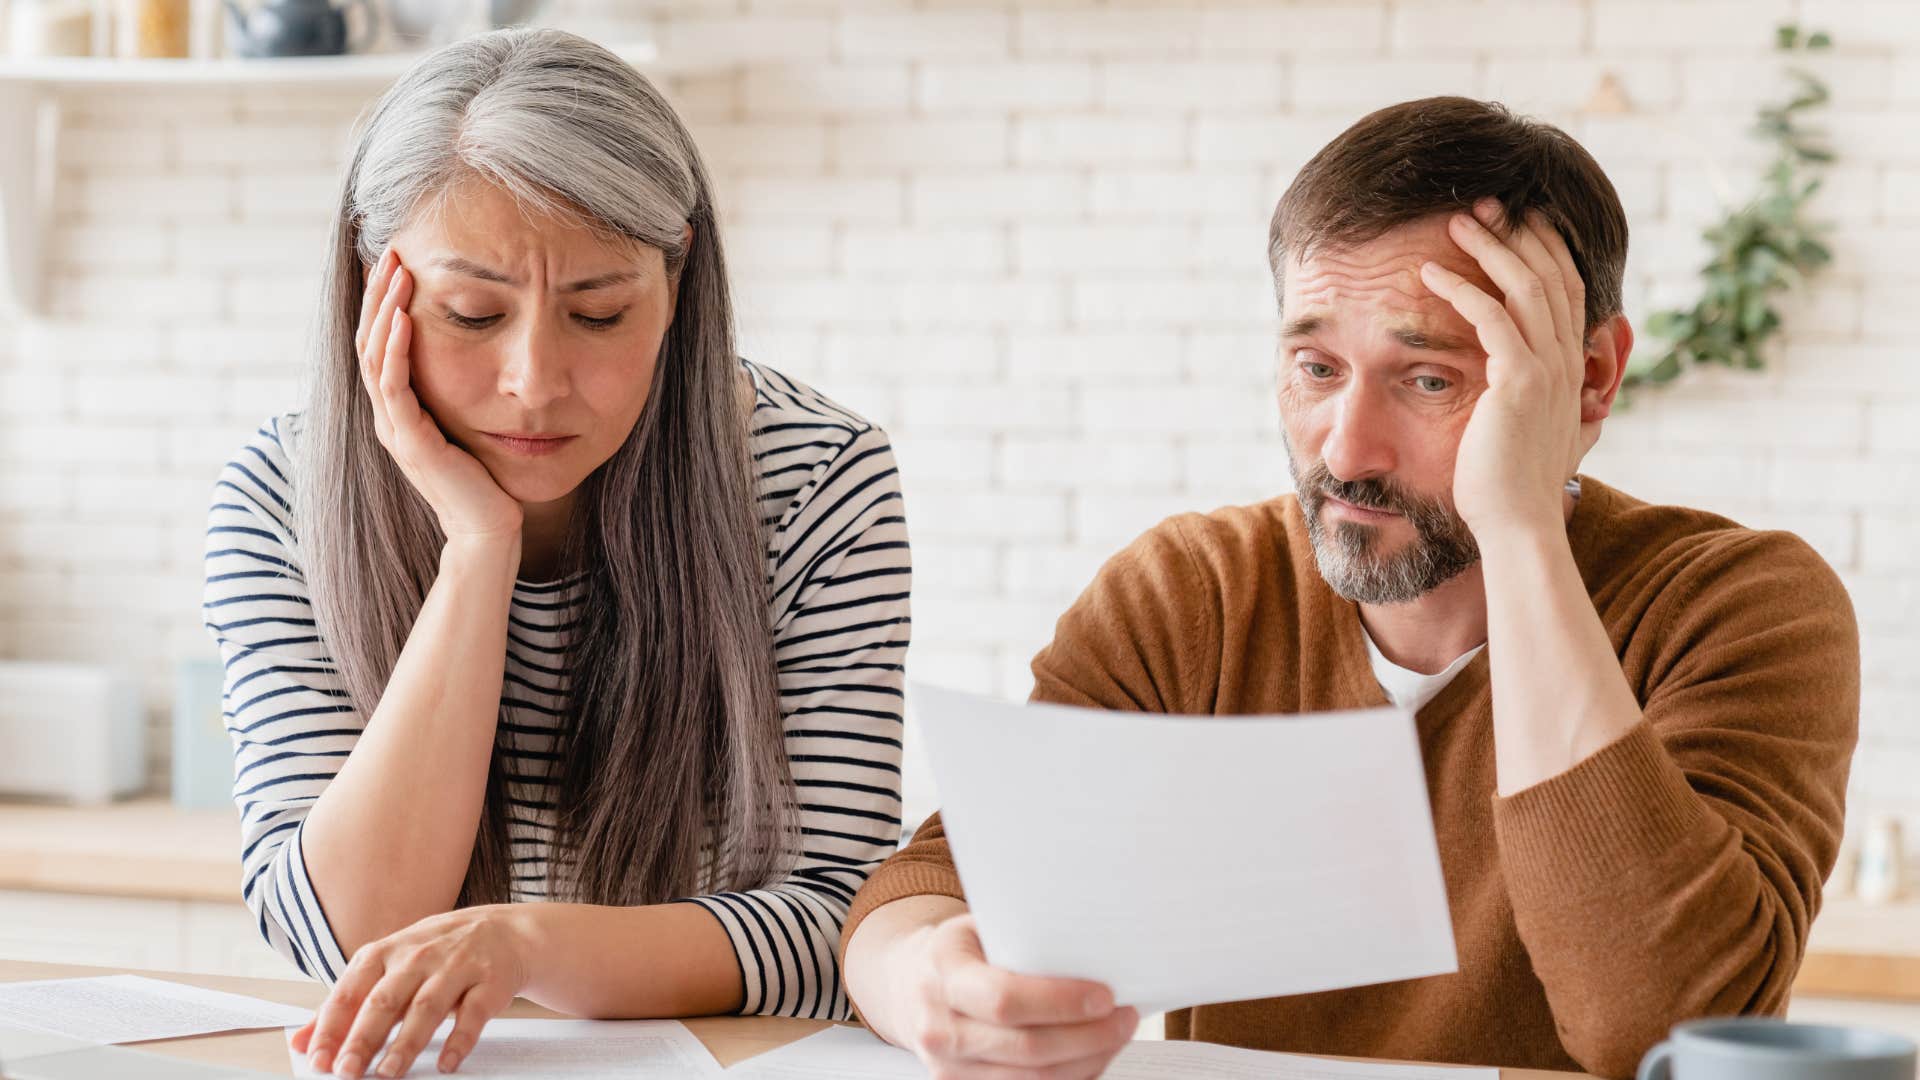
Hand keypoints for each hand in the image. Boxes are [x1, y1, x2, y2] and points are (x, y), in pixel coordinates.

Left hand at [292, 905, 532, 1077]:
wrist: (505, 931)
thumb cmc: (437, 954)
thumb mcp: (389, 968)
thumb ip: (347, 1005)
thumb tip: (301, 1042)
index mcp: (387, 952)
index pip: (351, 991)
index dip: (332, 1027)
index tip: (318, 1060)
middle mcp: (420, 956)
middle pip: (385, 1000)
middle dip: (362, 1039)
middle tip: (347, 1073)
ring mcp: (457, 966)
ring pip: (427, 1007)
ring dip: (406, 1043)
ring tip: (388, 1074)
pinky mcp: (491, 981)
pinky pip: (473, 1013)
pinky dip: (459, 1040)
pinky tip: (447, 1063)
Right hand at [358, 248, 523, 542]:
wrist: (490, 529)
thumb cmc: (487, 479)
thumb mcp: (470, 423)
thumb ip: (461, 394)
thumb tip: (481, 353)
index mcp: (399, 410)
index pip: (380, 344)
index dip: (383, 303)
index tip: (398, 262)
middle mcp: (389, 417)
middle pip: (369, 341)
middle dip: (378, 294)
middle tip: (391, 250)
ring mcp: (395, 429)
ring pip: (375, 356)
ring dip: (383, 309)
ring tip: (395, 270)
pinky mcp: (411, 441)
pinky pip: (393, 386)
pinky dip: (396, 348)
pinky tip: (404, 317)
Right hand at [888, 915, 1136, 1078]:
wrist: (914, 987)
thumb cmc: (962, 953)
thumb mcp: (981, 929)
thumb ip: (1024, 938)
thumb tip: (1095, 949)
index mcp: (943, 973)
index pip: (1005, 999)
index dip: (1061, 1002)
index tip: (1105, 996)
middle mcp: (937, 1027)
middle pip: (1026, 1048)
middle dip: (1088, 1037)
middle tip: (1125, 1017)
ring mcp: (947, 1069)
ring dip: (1086, 1062)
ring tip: (1115, 1036)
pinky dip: (1070, 1078)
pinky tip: (1089, 1057)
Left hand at [1419, 200, 1593, 538]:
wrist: (1518, 525)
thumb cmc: (1513, 488)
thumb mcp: (1542, 437)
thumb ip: (1552, 410)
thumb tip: (1561, 405)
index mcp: (1569, 368)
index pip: (1566, 290)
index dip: (1544, 250)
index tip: (1515, 221)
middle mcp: (1566, 361)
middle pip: (1550, 274)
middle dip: (1518, 233)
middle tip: (1484, 204)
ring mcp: (1546, 369)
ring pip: (1524, 286)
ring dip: (1489, 247)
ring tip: (1456, 221)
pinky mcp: (1519, 382)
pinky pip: (1491, 318)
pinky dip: (1461, 290)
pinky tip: (1430, 275)